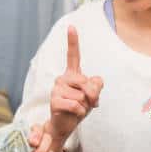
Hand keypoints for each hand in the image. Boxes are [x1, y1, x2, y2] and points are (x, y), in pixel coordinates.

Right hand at [46, 25, 102, 143]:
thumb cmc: (79, 107)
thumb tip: (93, 83)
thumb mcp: (93, 96)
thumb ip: (96, 85)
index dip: (72, 40)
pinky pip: (76, 105)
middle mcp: (62, 78)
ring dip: (85, 106)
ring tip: (77, 109)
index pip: (73, 55)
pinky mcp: (54, 101)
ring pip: (82, 96)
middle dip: (92, 96)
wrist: (65, 125)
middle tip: (87, 103)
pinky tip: (73, 114)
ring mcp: (56, 88)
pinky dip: (79, 113)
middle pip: (86, 82)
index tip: (72, 26)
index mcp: (72, 74)